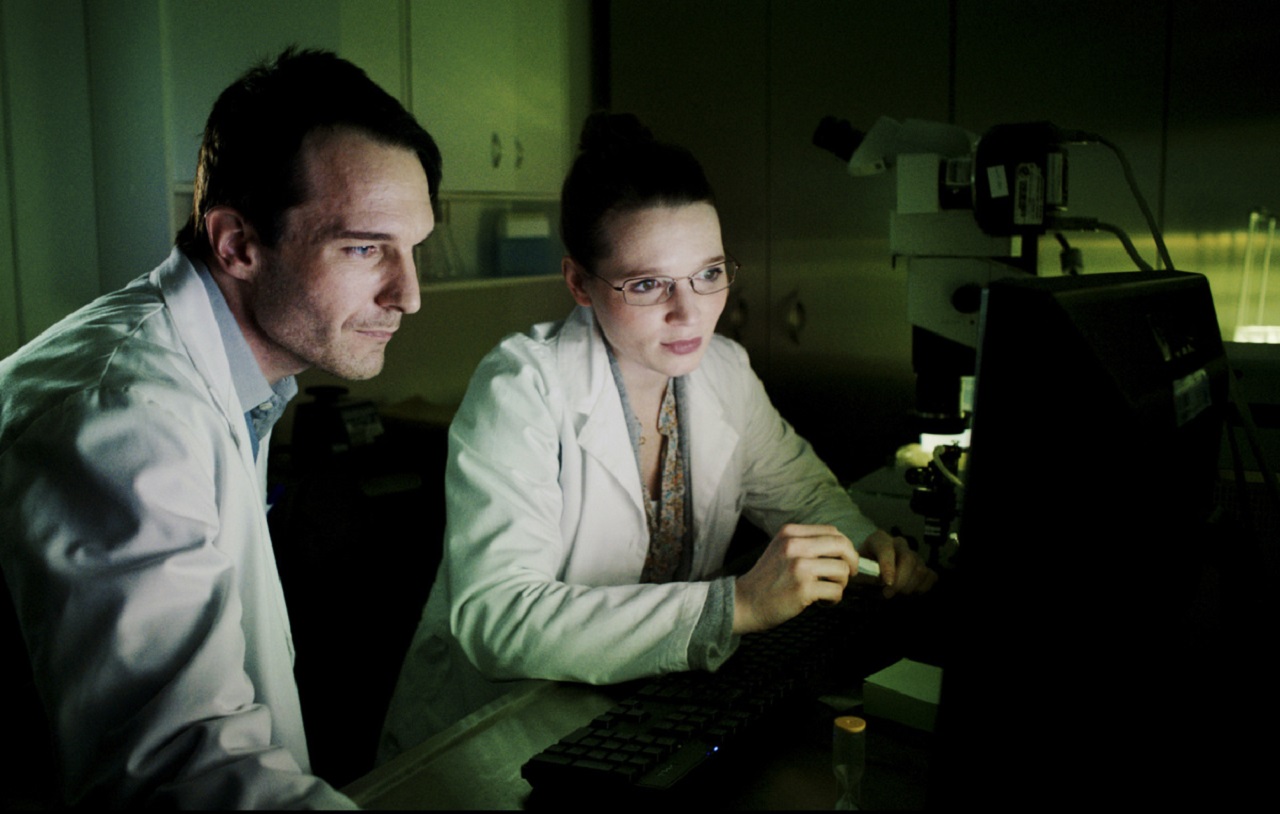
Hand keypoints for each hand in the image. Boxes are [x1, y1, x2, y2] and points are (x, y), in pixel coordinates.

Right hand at [733, 524, 859, 633]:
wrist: (745, 602)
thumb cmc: (767, 579)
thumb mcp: (781, 549)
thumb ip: (806, 543)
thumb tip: (842, 548)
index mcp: (790, 533)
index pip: (832, 531)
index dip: (845, 546)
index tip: (844, 559)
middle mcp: (794, 546)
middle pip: (841, 545)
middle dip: (852, 561)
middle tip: (850, 574)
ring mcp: (799, 567)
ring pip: (842, 569)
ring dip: (842, 583)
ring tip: (829, 591)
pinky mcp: (803, 589)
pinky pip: (836, 590)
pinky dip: (834, 598)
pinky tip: (823, 602)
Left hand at [861, 529, 937, 597]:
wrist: (869, 569)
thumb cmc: (862, 569)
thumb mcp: (857, 570)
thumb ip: (864, 574)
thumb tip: (873, 581)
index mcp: (879, 540)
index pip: (886, 548)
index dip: (888, 565)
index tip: (887, 582)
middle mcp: (898, 543)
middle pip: (908, 559)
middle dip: (900, 580)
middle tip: (888, 594)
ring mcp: (913, 553)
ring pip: (920, 569)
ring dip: (909, 586)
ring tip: (897, 594)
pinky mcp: (923, 565)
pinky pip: (931, 576)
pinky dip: (922, 588)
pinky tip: (910, 593)